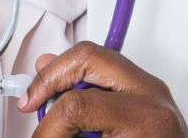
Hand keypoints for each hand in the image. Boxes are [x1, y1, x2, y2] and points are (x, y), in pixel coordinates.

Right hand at [18, 41, 187, 136]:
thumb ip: (74, 137)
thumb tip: (45, 129)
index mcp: (144, 118)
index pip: (77, 105)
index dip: (49, 127)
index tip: (40, 137)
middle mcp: (152, 96)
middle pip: (89, 57)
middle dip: (51, 75)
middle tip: (32, 100)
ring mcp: (155, 91)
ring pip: (100, 56)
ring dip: (68, 75)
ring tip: (48, 100)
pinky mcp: (152, 93)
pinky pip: (111, 72)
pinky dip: (86, 82)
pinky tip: (72, 103)